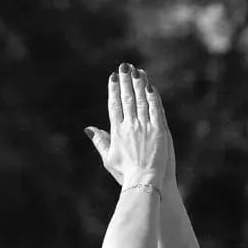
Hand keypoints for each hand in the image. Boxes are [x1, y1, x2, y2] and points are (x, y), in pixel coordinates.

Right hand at [86, 64, 171, 191]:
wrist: (144, 181)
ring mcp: (145, 127)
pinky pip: (156, 109)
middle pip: (127, 98)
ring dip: (139, 83)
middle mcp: (130, 126)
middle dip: (125, 81)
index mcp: (117, 132)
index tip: (112, 77)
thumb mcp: (108, 157)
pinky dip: (153, 96)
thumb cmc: (125, 173)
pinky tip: (151, 85)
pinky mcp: (159, 130)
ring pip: (142, 100)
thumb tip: (88, 128)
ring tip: (137, 70)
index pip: (114, 105)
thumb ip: (100, 140)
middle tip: (124, 66)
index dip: (113, 90)